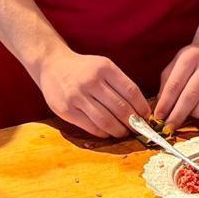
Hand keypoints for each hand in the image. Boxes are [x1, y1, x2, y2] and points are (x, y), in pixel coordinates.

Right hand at [29, 48, 150, 137]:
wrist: (52, 65)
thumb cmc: (83, 68)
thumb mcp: (103, 66)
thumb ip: (119, 83)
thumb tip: (139, 108)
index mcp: (104, 67)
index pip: (130, 91)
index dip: (141, 107)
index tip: (146, 116)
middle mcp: (91, 81)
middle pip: (120, 108)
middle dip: (133, 122)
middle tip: (137, 128)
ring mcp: (77, 96)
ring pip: (106, 120)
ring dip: (119, 130)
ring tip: (123, 132)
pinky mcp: (67, 110)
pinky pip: (91, 126)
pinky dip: (103, 132)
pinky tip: (108, 132)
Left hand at [155, 42, 198, 129]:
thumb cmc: (193, 60)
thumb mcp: (176, 64)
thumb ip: (167, 84)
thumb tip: (160, 109)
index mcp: (190, 56)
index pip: (175, 84)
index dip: (165, 103)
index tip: (158, 117)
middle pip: (190, 95)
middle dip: (178, 115)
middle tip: (169, 127)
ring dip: (193, 114)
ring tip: (186, 116)